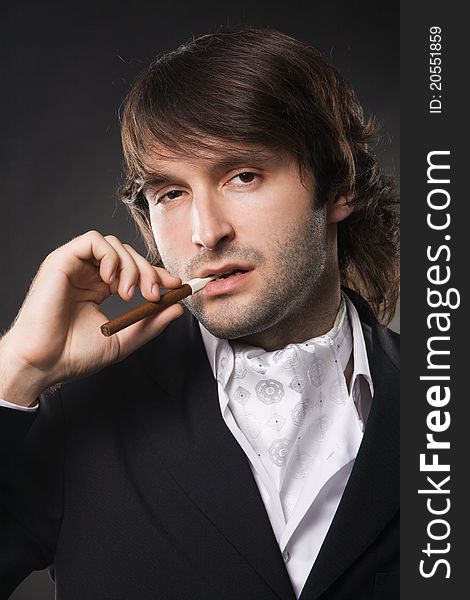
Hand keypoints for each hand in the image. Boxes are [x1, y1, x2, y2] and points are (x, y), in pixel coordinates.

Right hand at [0, 231, 182, 405]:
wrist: (44, 362)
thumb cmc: (74, 355)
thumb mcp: (123, 339)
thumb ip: (151, 323)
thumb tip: (178, 307)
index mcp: (99, 289)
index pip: (133, 271)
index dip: (156, 274)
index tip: (175, 286)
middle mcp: (89, 275)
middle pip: (128, 255)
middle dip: (148, 271)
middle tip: (153, 294)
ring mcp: (75, 266)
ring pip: (114, 245)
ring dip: (130, 266)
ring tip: (127, 294)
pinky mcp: (62, 260)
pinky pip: (92, 241)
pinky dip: (109, 256)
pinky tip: (110, 280)